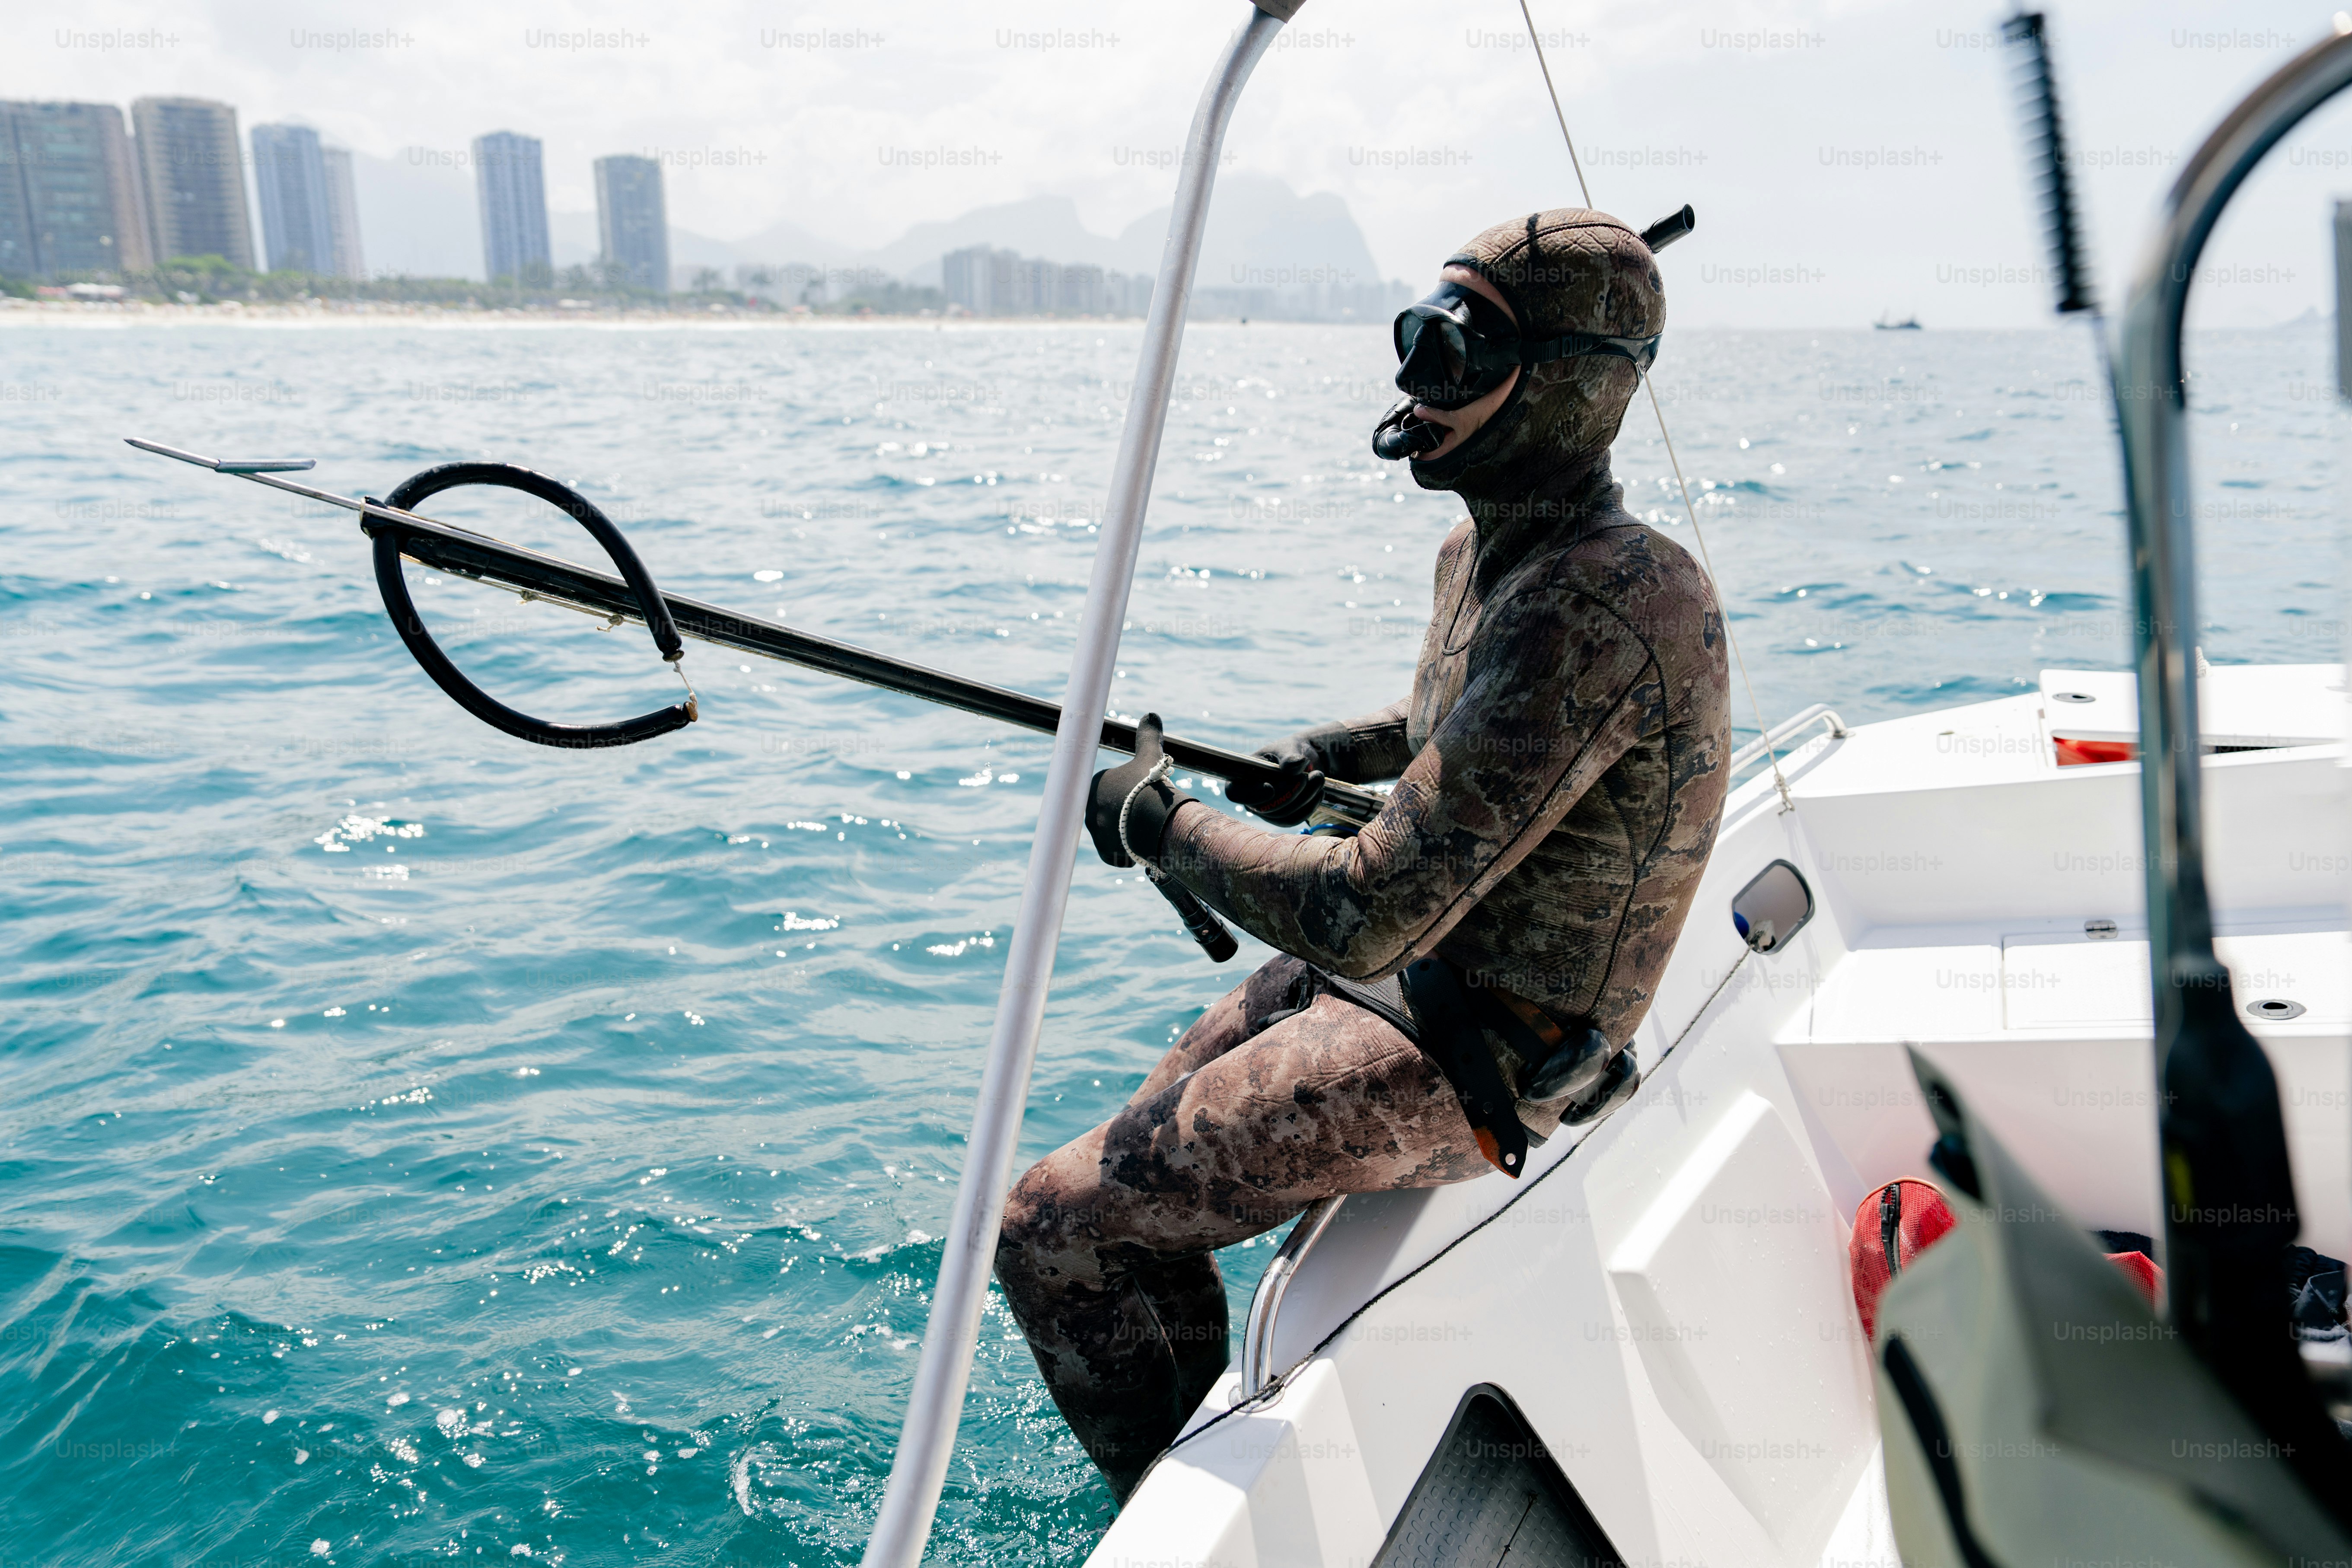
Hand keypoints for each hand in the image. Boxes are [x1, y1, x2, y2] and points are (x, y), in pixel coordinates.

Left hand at [1086, 713, 1194, 866]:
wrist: (1152, 819)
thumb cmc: (1148, 784)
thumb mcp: (1149, 756)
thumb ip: (1147, 736)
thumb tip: (1151, 714)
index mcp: (1093, 786)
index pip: (1111, 789)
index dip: (1129, 791)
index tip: (1140, 794)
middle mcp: (1088, 810)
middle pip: (1113, 812)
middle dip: (1128, 812)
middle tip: (1145, 812)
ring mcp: (1095, 834)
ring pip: (1115, 832)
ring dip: (1129, 831)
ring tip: (1146, 828)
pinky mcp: (1106, 853)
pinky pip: (1118, 852)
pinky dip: (1130, 850)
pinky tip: (1143, 843)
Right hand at [1224, 734, 1325, 825]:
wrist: (1305, 761)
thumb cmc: (1289, 750)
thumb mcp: (1288, 747)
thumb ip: (1289, 756)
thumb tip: (1294, 767)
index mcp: (1243, 777)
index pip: (1235, 793)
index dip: (1252, 795)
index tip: (1271, 788)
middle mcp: (1251, 798)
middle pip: (1265, 807)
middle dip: (1289, 793)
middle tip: (1307, 776)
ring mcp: (1266, 811)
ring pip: (1282, 815)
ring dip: (1304, 798)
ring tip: (1318, 776)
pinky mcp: (1282, 818)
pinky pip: (1294, 819)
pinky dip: (1309, 806)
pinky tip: (1319, 792)